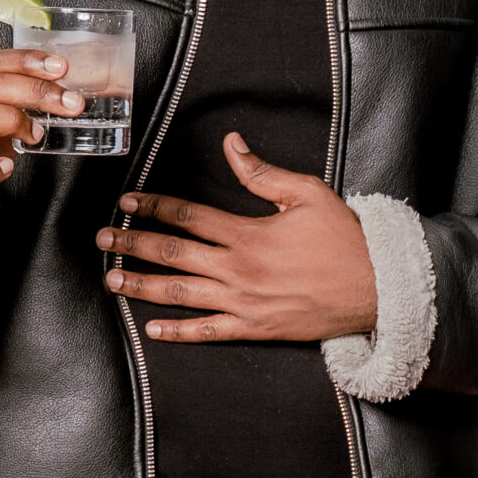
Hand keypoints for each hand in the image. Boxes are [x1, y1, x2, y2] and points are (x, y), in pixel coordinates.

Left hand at [96, 132, 377, 341]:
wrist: (375, 288)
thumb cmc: (343, 239)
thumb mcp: (307, 194)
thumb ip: (262, 173)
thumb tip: (231, 145)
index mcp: (248, 233)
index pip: (188, 216)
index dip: (153, 206)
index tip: (127, 201)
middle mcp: (239, 270)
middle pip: (173, 254)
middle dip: (132, 245)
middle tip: (102, 240)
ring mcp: (243, 303)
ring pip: (181, 294)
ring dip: (142, 286)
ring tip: (112, 279)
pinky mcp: (254, 328)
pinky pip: (208, 332)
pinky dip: (178, 332)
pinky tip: (152, 329)